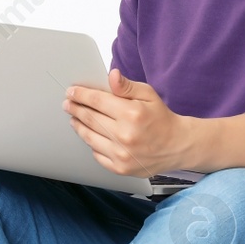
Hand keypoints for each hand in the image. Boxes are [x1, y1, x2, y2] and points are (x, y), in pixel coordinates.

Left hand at [62, 69, 192, 176]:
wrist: (177, 146)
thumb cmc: (161, 118)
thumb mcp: (148, 95)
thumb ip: (126, 86)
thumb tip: (111, 75)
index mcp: (132, 114)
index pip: (97, 101)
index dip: (81, 95)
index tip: (71, 92)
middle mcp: (125, 135)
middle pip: (89, 118)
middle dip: (75, 108)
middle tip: (68, 103)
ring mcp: (121, 154)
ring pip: (89, 137)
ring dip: (78, 125)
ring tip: (74, 118)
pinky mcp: (120, 168)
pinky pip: (96, 153)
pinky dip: (91, 143)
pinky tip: (90, 135)